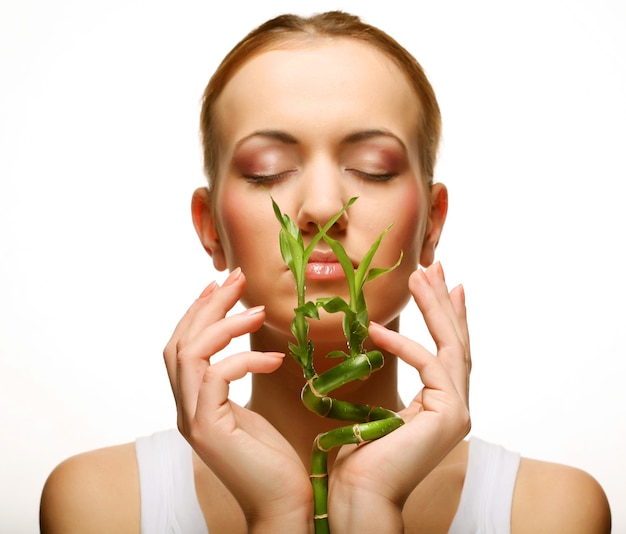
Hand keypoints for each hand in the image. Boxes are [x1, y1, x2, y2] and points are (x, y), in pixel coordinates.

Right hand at [163, 268, 312, 531]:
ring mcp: (192, 420)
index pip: (181, 347)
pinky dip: (244, 359)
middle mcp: (184, 409)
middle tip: (235, 278)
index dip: (196, 312)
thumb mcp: (249, 410)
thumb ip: (236, 382)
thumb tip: (249, 347)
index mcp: (193, 402)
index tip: (218, 285)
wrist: (280, 502)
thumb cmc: (270, 458)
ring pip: (189, 355)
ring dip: (222, 325)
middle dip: (207, 306)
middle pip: (179, 343)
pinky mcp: (208, 430)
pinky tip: (274, 357)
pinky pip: (217, 378)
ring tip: (256, 311)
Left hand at [328, 262, 470, 531]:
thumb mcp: (376, 406)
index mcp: (440, 405)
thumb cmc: (361, 457)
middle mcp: (455, 406)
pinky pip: (429, 365)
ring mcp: (458, 411)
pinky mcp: (451, 415)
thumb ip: (390, 379)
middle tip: (436, 267)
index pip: (447, 352)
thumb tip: (378, 346)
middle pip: (455, 343)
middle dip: (445, 302)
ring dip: (434, 307)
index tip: (443, 286)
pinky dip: (403, 344)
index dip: (446, 316)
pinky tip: (377, 329)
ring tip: (420, 275)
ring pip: (451, 347)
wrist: (359, 493)